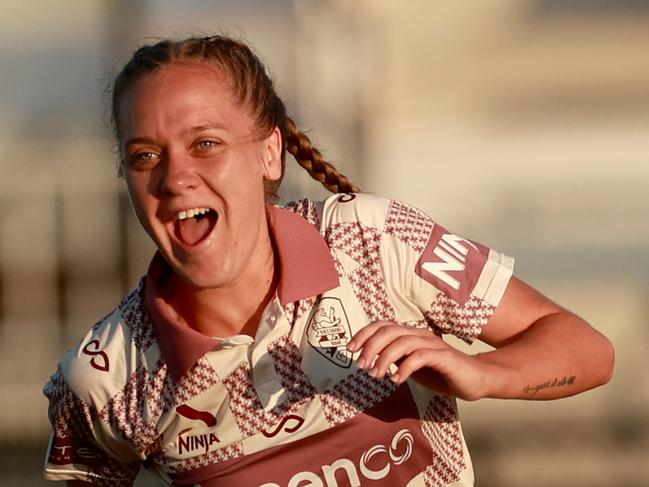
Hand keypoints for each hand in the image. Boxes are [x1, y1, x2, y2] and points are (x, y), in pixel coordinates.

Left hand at [346, 321, 493, 400]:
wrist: (476, 380)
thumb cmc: (442, 373)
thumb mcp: (412, 366)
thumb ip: (394, 360)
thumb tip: (371, 360)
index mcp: (410, 335)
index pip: (382, 325)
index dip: (364, 334)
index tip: (350, 349)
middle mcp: (420, 335)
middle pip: (389, 331)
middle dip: (370, 346)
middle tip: (361, 366)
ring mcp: (432, 344)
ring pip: (402, 342)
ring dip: (385, 359)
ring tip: (377, 375)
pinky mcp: (444, 356)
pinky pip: (420, 356)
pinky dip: (405, 368)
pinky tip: (397, 381)